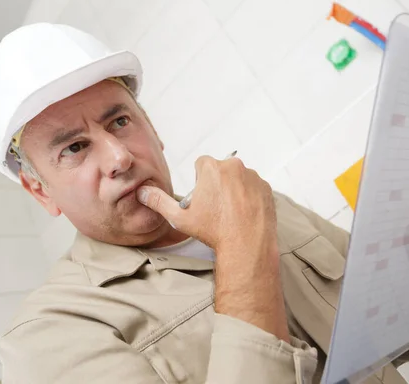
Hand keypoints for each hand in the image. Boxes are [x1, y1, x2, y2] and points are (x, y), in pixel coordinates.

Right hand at [137, 156, 288, 341]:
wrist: (247, 244)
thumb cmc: (214, 231)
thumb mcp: (180, 218)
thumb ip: (159, 202)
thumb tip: (142, 192)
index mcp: (212, 168)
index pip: (202, 165)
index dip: (200, 181)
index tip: (203, 197)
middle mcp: (234, 166)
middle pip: (221, 170)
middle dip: (217, 184)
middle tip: (216, 207)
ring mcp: (253, 176)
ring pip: (239, 178)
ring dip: (234, 190)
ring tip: (231, 212)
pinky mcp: (266, 187)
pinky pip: (254, 188)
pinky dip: (250, 197)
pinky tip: (244, 214)